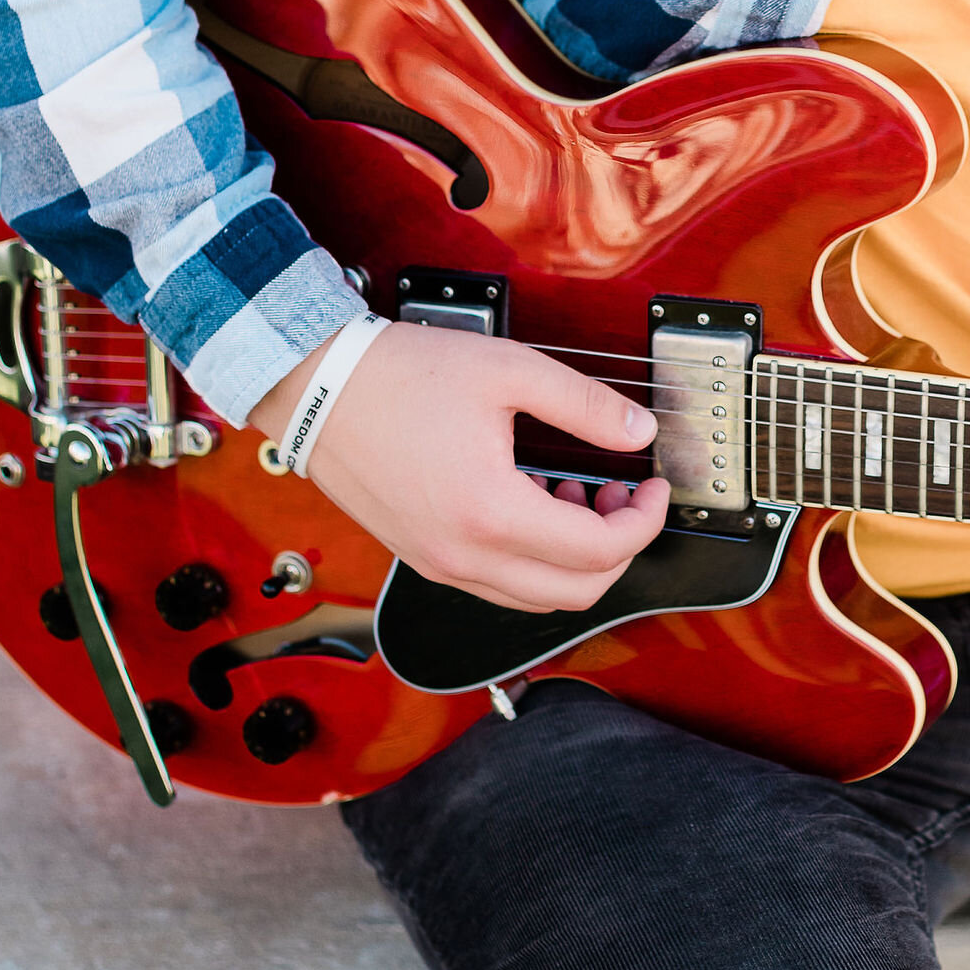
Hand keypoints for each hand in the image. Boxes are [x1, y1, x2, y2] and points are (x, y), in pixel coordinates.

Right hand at [253, 323, 668, 613]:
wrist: (315, 388)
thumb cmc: (398, 376)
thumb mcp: (508, 370)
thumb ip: (585, 405)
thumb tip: (638, 433)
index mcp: (490, 513)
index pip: (600, 551)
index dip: (645, 521)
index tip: (654, 486)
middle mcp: (463, 556)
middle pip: (576, 593)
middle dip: (618, 548)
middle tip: (623, 496)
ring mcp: (440, 565)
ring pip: (537, 598)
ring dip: (573, 558)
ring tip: (573, 492)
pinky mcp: (424, 559)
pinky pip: (498, 585)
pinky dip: (532, 559)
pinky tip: (531, 501)